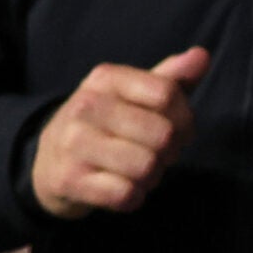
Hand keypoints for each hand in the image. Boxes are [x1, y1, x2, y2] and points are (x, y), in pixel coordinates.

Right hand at [30, 48, 207, 217]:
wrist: (50, 161)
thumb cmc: (106, 125)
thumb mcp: (133, 96)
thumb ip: (171, 79)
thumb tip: (201, 55)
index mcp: (104, 79)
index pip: (168, 94)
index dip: (184, 119)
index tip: (176, 129)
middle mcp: (85, 106)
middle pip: (162, 134)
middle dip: (169, 152)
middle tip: (154, 153)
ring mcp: (74, 143)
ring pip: (147, 167)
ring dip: (151, 177)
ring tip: (137, 171)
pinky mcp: (69, 179)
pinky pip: (126, 195)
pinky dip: (133, 197)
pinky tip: (120, 187)